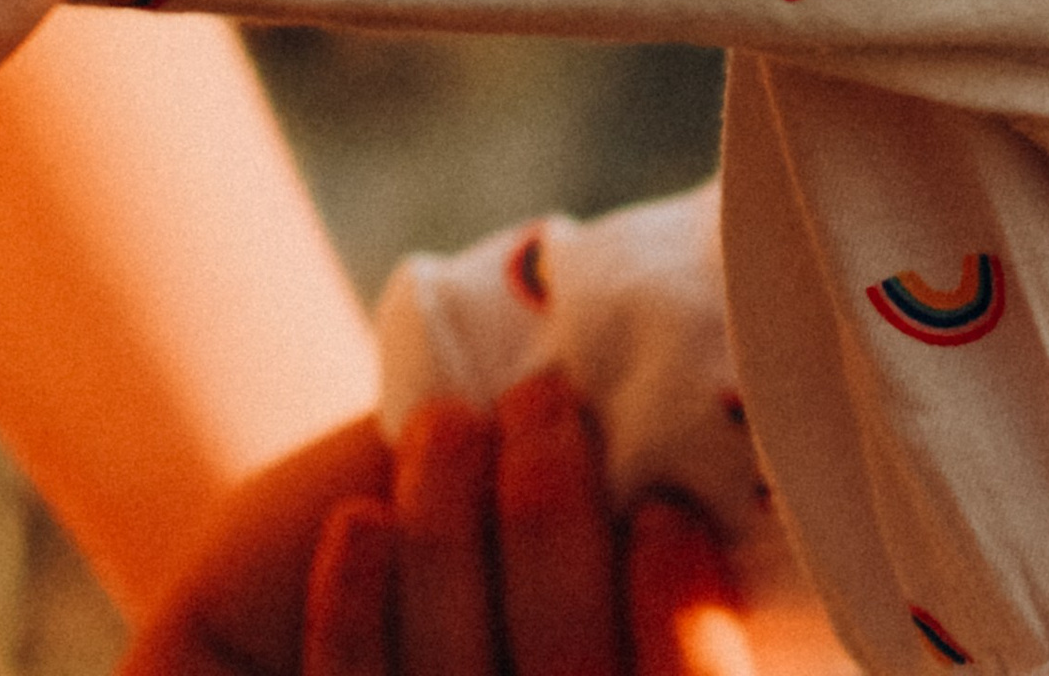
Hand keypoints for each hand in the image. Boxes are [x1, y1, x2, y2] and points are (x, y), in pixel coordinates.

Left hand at [129, 373, 750, 675]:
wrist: (304, 664)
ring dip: (450, 538)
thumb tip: (744, 443)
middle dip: (552, 533)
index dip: (681, 637)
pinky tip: (362, 521)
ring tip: (448, 420)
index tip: (663, 510)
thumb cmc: (521, 602)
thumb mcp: (614, 586)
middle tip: (544, 399)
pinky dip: (354, 616)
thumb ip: (660, 555)